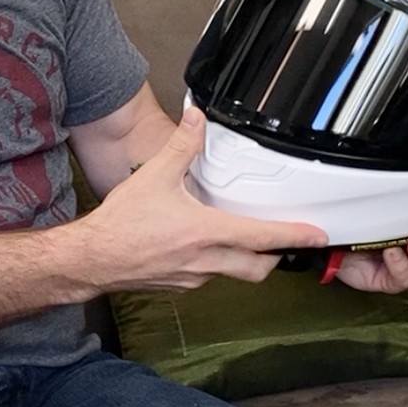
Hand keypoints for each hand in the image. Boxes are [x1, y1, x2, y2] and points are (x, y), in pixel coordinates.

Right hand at [81, 108, 327, 289]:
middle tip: (281, 242)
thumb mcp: (154, 177)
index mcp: (205, 233)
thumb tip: (196, 120)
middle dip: (274, 257)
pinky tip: (199, 246)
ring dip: (242, 259)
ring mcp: (192, 277)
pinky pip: (207, 276)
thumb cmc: (120, 225)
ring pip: (232, 273)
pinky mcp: (178, 285)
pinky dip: (214, 263)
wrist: (92, 259)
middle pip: (257, 268)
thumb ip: (181, 147)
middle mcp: (204, 261)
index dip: (294, 235)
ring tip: (238, 238)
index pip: (263, 237)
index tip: (316, 235)